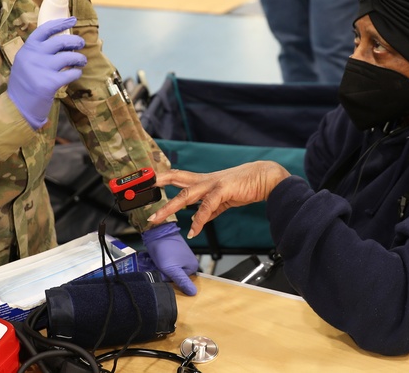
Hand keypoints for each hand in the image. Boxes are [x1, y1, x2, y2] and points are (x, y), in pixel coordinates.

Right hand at [7, 17, 86, 127]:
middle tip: (81, 43)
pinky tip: (76, 73)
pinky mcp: (51, 82)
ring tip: (82, 61)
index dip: (60, 23)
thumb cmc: (24, 84)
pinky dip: (77, 73)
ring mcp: (42, 69)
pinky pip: (71, 73)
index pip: (45, 30)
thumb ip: (38, 51)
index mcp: (27, 49)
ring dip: (79, 58)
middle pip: (61, 41)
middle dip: (75, 41)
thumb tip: (62, 40)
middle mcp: (34, 56)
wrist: (18, 107)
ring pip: (69, 57)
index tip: (72, 19)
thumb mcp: (25, 62)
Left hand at [140, 222, 198, 294]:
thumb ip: (182, 281)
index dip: (170, 280)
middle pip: (176, 276)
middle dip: (166, 274)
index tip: (164, 273)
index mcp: (193, 266)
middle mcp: (190, 261)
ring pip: (171, 270)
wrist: (157, 232)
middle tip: (159, 267)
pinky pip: (168, 263)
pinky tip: (157, 259)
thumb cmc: (165, 250)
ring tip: (157, 262)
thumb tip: (194, 293)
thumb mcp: (172, 269)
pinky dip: (162, 263)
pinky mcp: (175, 253)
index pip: (181, 282)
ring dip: (162, 269)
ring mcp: (182, 256)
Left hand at [147, 162, 290, 238]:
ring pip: (185, 195)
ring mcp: (213, 183)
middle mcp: (205, 180)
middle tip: (142, 190)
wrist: (266, 178)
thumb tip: (200, 220)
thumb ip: (210, 209)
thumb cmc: (246, 186)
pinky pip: (206, 207)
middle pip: (176, 180)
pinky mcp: (223, 190)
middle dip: (158, 184)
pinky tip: (193, 231)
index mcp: (204, 181)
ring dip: (169, 208)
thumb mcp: (224, 199)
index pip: (179, 177)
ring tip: (157, 218)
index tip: (148, 183)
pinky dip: (198, 220)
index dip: (163, 179)